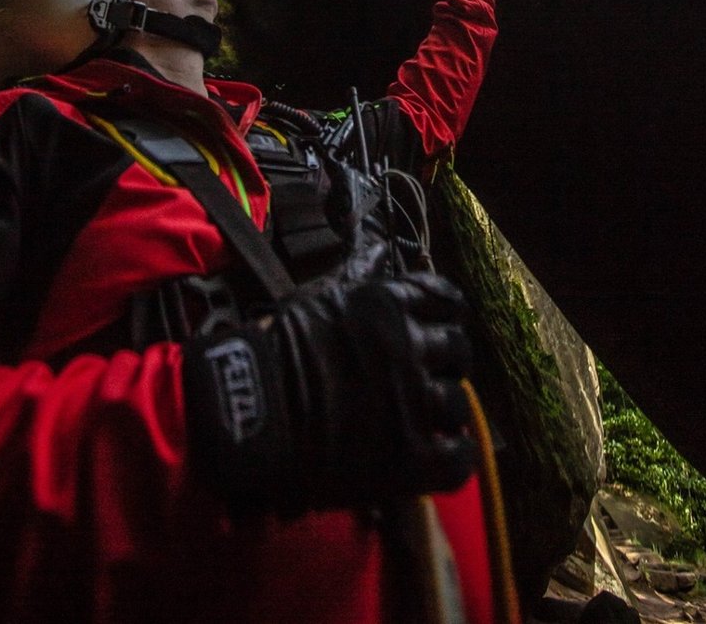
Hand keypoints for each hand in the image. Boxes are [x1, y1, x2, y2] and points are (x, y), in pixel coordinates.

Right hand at [184, 271, 474, 513]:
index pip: (449, 301)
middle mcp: (411, 344)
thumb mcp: (320, 297)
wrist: (247, 410)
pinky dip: (450, 460)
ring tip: (419, 424)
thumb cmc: (275, 351)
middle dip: (445, 366)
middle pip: (458, 351)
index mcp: (390, 303)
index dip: (446, 319)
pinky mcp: (412, 454)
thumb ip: (359, 273)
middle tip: (424, 382)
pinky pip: (458, 458)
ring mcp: (414, 399)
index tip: (436, 331)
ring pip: (458, 405)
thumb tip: (381, 246)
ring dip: (442, 413)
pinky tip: (430, 459)